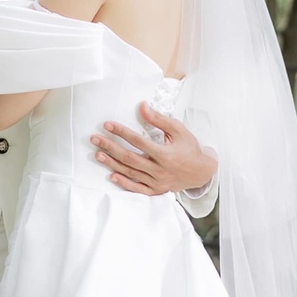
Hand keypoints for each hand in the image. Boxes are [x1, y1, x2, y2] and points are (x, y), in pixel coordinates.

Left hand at [90, 101, 217, 195]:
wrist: (202, 172)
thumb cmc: (190, 148)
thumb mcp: (178, 130)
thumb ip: (159, 119)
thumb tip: (142, 106)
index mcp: (165, 154)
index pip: (138, 141)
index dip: (121, 132)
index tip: (107, 125)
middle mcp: (160, 170)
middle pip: (129, 158)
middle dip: (110, 147)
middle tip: (95, 139)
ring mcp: (157, 182)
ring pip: (130, 173)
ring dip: (112, 164)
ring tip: (97, 155)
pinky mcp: (156, 190)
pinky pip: (137, 189)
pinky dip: (124, 183)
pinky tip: (112, 176)